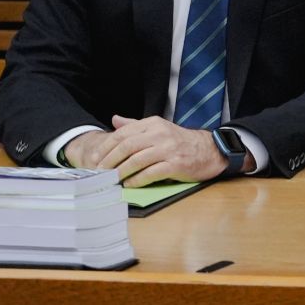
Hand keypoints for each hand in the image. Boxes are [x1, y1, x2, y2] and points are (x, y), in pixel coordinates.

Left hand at [74, 115, 225, 186]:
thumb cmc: (180, 142)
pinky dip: (137, 180)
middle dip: (109, 160)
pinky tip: (129, 184)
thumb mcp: (159, 128)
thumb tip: (115, 120)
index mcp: (154, 123)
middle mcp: (160, 134)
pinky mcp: (176, 164)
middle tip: (99, 171)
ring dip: (120, 171)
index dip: (106, 147)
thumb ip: (136, 125)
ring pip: (136, 160)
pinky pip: (150, 173)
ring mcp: (169, 149)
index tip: (95, 159)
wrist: (209, 151)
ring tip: (111, 179)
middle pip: (127, 146)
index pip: (123, 133)